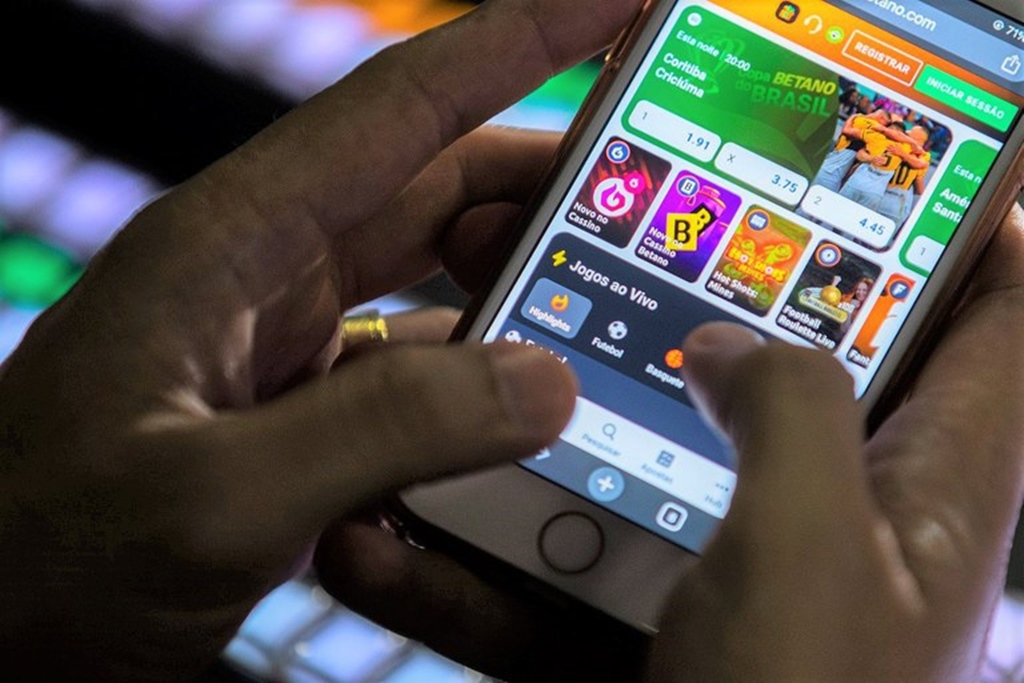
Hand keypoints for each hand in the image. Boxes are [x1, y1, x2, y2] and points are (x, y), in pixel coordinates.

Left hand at [0, 0, 642, 677]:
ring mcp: (279, 345)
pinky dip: (474, 380)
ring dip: (513, 288)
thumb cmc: (38, 556)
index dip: (514, 43)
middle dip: (541, 181)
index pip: (396, 111)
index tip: (612, 3)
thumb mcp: (210, 499)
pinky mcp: (292, 412)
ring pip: (430, 283)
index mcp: (230, 244)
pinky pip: (411, 371)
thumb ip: (383, 430)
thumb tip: (543, 382)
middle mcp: (261, 276)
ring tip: (602, 303)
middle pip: (431, 189)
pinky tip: (519, 411)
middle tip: (644, 194)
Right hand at [648, 205, 1023, 680]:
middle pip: (881, 348)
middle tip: (734, 219)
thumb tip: (727, 339)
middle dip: (818, 279)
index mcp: (944, 481)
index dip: (972, 221)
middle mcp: (889, 506)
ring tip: (652, 307)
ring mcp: (812, 546)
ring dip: (723, 362)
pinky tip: (610, 431)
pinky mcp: (742, 581)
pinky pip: (712, 476)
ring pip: (779, 412)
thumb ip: (789, 412)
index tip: (896, 154)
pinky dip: (668, 439)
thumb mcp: (805, 546)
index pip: (1002, 314)